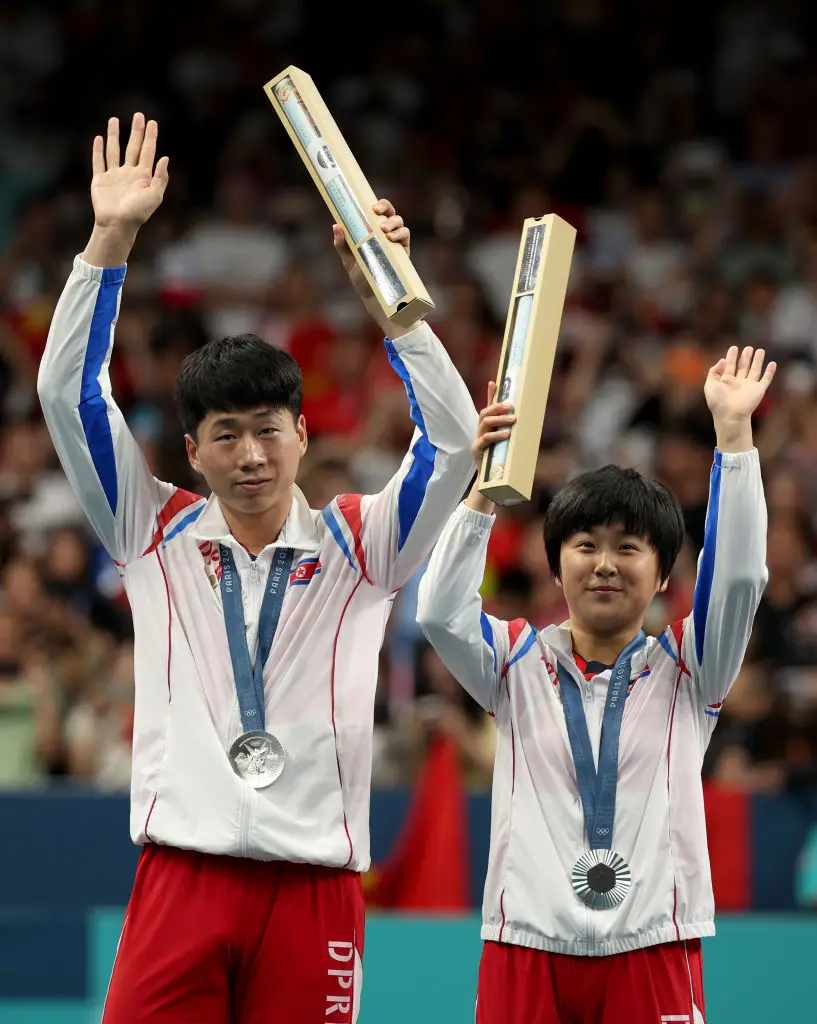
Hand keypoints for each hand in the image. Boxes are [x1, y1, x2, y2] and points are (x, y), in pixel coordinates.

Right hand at [91, 113, 168, 229]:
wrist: (118, 224)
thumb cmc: (138, 213)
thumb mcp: (155, 196)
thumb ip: (160, 177)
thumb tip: (165, 158)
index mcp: (143, 176)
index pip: (148, 152)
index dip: (150, 137)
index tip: (153, 122)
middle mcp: (129, 173)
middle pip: (133, 147)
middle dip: (136, 131)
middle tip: (139, 115)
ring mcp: (114, 176)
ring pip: (114, 150)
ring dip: (115, 135)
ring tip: (114, 120)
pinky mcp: (100, 180)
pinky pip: (99, 162)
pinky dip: (98, 150)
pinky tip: (99, 139)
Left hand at [333, 199, 410, 334]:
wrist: (374, 297)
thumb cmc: (361, 277)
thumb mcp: (349, 260)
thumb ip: (342, 244)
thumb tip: (336, 225)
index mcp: (372, 231)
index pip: (376, 212)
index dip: (376, 204)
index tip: (369, 204)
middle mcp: (385, 234)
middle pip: (390, 212)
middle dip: (385, 207)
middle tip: (377, 212)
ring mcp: (396, 242)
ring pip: (399, 222)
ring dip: (393, 223)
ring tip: (384, 231)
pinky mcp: (404, 252)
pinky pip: (405, 236)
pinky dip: (400, 234)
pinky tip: (391, 239)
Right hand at [463, 381, 515, 515]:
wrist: (491, 485)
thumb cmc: (503, 464)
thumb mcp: (511, 447)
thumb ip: (517, 436)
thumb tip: (536, 425)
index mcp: (487, 429)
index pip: (488, 408)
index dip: (490, 395)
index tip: (494, 381)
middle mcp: (480, 433)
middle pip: (485, 413)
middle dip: (497, 406)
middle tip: (511, 405)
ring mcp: (477, 441)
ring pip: (484, 423)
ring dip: (499, 419)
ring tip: (513, 419)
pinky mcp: (477, 452)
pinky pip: (485, 440)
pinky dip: (496, 436)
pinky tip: (507, 435)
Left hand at [704, 345, 775, 452]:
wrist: (730, 415)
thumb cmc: (718, 402)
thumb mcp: (709, 384)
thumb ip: (714, 371)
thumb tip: (723, 360)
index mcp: (726, 381)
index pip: (729, 366)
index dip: (731, 357)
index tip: (733, 347)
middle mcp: (738, 383)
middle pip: (743, 367)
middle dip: (745, 357)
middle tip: (748, 348)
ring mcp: (749, 386)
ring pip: (754, 370)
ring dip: (757, 361)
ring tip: (760, 350)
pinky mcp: (759, 390)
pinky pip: (766, 379)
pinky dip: (770, 372)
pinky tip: (772, 363)